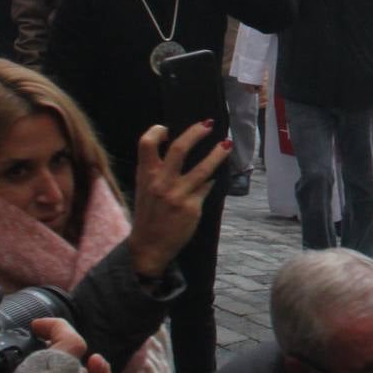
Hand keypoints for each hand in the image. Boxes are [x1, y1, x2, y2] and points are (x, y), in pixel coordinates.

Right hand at [125, 122, 231, 277]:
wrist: (149, 247)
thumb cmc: (149, 215)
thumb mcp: (145, 190)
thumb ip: (157, 171)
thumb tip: (182, 149)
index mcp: (145, 175)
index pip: (146, 144)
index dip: (156, 131)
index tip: (168, 128)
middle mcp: (161, 182)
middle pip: (180, 148)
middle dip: (196, 132)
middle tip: (209, 124)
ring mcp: (177, 194)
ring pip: (203, 168)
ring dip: (218, 154)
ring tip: (227, 144)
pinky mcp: (191, 207)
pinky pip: (207, 187)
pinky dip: (211, 182)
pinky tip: (214, 179)